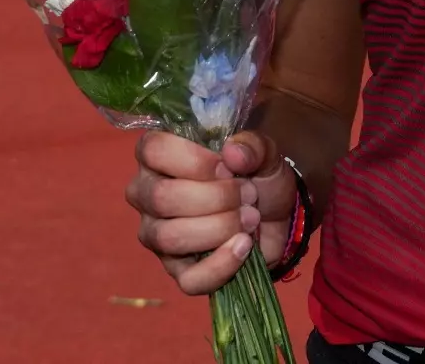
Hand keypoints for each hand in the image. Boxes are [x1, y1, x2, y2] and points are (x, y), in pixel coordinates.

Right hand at [127, 129, 298, 294]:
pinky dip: (221, 264)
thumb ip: (252, 146)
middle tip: (248, 194)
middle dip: (215, 197)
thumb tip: (233, 153)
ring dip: (219, 227)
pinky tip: (244, 246)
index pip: (153, 150)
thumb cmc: (256, 176)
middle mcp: (147, 195)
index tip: (228, 168)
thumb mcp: (263, 152)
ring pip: (170, 237)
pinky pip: (189, 279)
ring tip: (250, 218)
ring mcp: (158, 236)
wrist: (277, 217)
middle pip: (161, 197)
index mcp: (158, 157)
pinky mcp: (178, 271)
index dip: (193, 160)